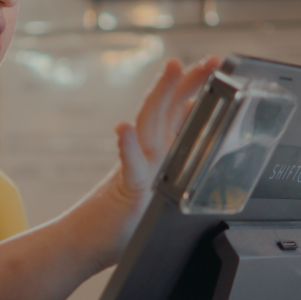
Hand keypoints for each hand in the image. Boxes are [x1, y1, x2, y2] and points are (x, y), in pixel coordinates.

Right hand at [68, 55, 219, 265]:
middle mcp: (149, 153)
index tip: (216, 64)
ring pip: (150, 123)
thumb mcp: (160, 186)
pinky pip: (130, 166)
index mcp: (160, 152)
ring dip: (161, 94)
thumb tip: (201, 140)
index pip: (179, 111)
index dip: (197, 86)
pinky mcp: (128, 189)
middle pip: (168, 106)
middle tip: (211, 59)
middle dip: (189, 80)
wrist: (85, 241)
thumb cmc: (123, 220)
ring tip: (171, 67)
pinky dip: (127, 146)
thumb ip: (175, 160)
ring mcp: (138, 167)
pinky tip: (124, 129)